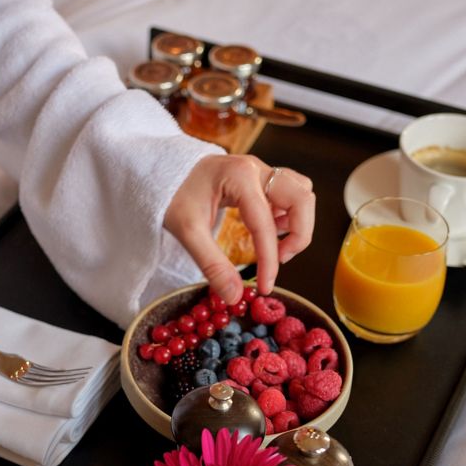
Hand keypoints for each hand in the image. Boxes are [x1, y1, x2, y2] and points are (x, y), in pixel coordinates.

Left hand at [163, 154, 314, 303]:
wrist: (163, 176)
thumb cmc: (172, 198)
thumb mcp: (187, 232)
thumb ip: (212, 264)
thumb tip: (235, 296)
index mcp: (238, 176)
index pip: (265, 224)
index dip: (270, 260)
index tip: (266, 287)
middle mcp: (256, 168)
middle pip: (302, 197)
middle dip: (298, 234)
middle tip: (279, 258)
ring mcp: (261, 171)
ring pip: (301, 193)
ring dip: (296, 222)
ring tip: (274, 245)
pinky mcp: (262, 179)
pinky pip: (290, 195)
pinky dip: (287, 216)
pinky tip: (267, 232)